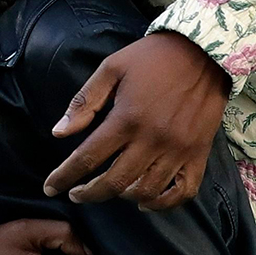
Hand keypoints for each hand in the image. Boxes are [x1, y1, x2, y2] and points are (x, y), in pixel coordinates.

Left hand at [43, 32, 229, 209]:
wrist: (204, 51)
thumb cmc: (152, 58)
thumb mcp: (112, 68)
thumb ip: (85, 101)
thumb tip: (59, 132)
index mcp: (127, 118)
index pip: (88, 158)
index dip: (65, 176)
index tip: (51, 187)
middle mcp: (152, 140)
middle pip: (114, 182)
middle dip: (89, 193)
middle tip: (76, 194)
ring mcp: (178, 150)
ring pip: (146, 191)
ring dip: (121, 196)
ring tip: (109, 190)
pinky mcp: (198, 154)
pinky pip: (183, 191)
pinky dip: (162, 203)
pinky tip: (145, 200)